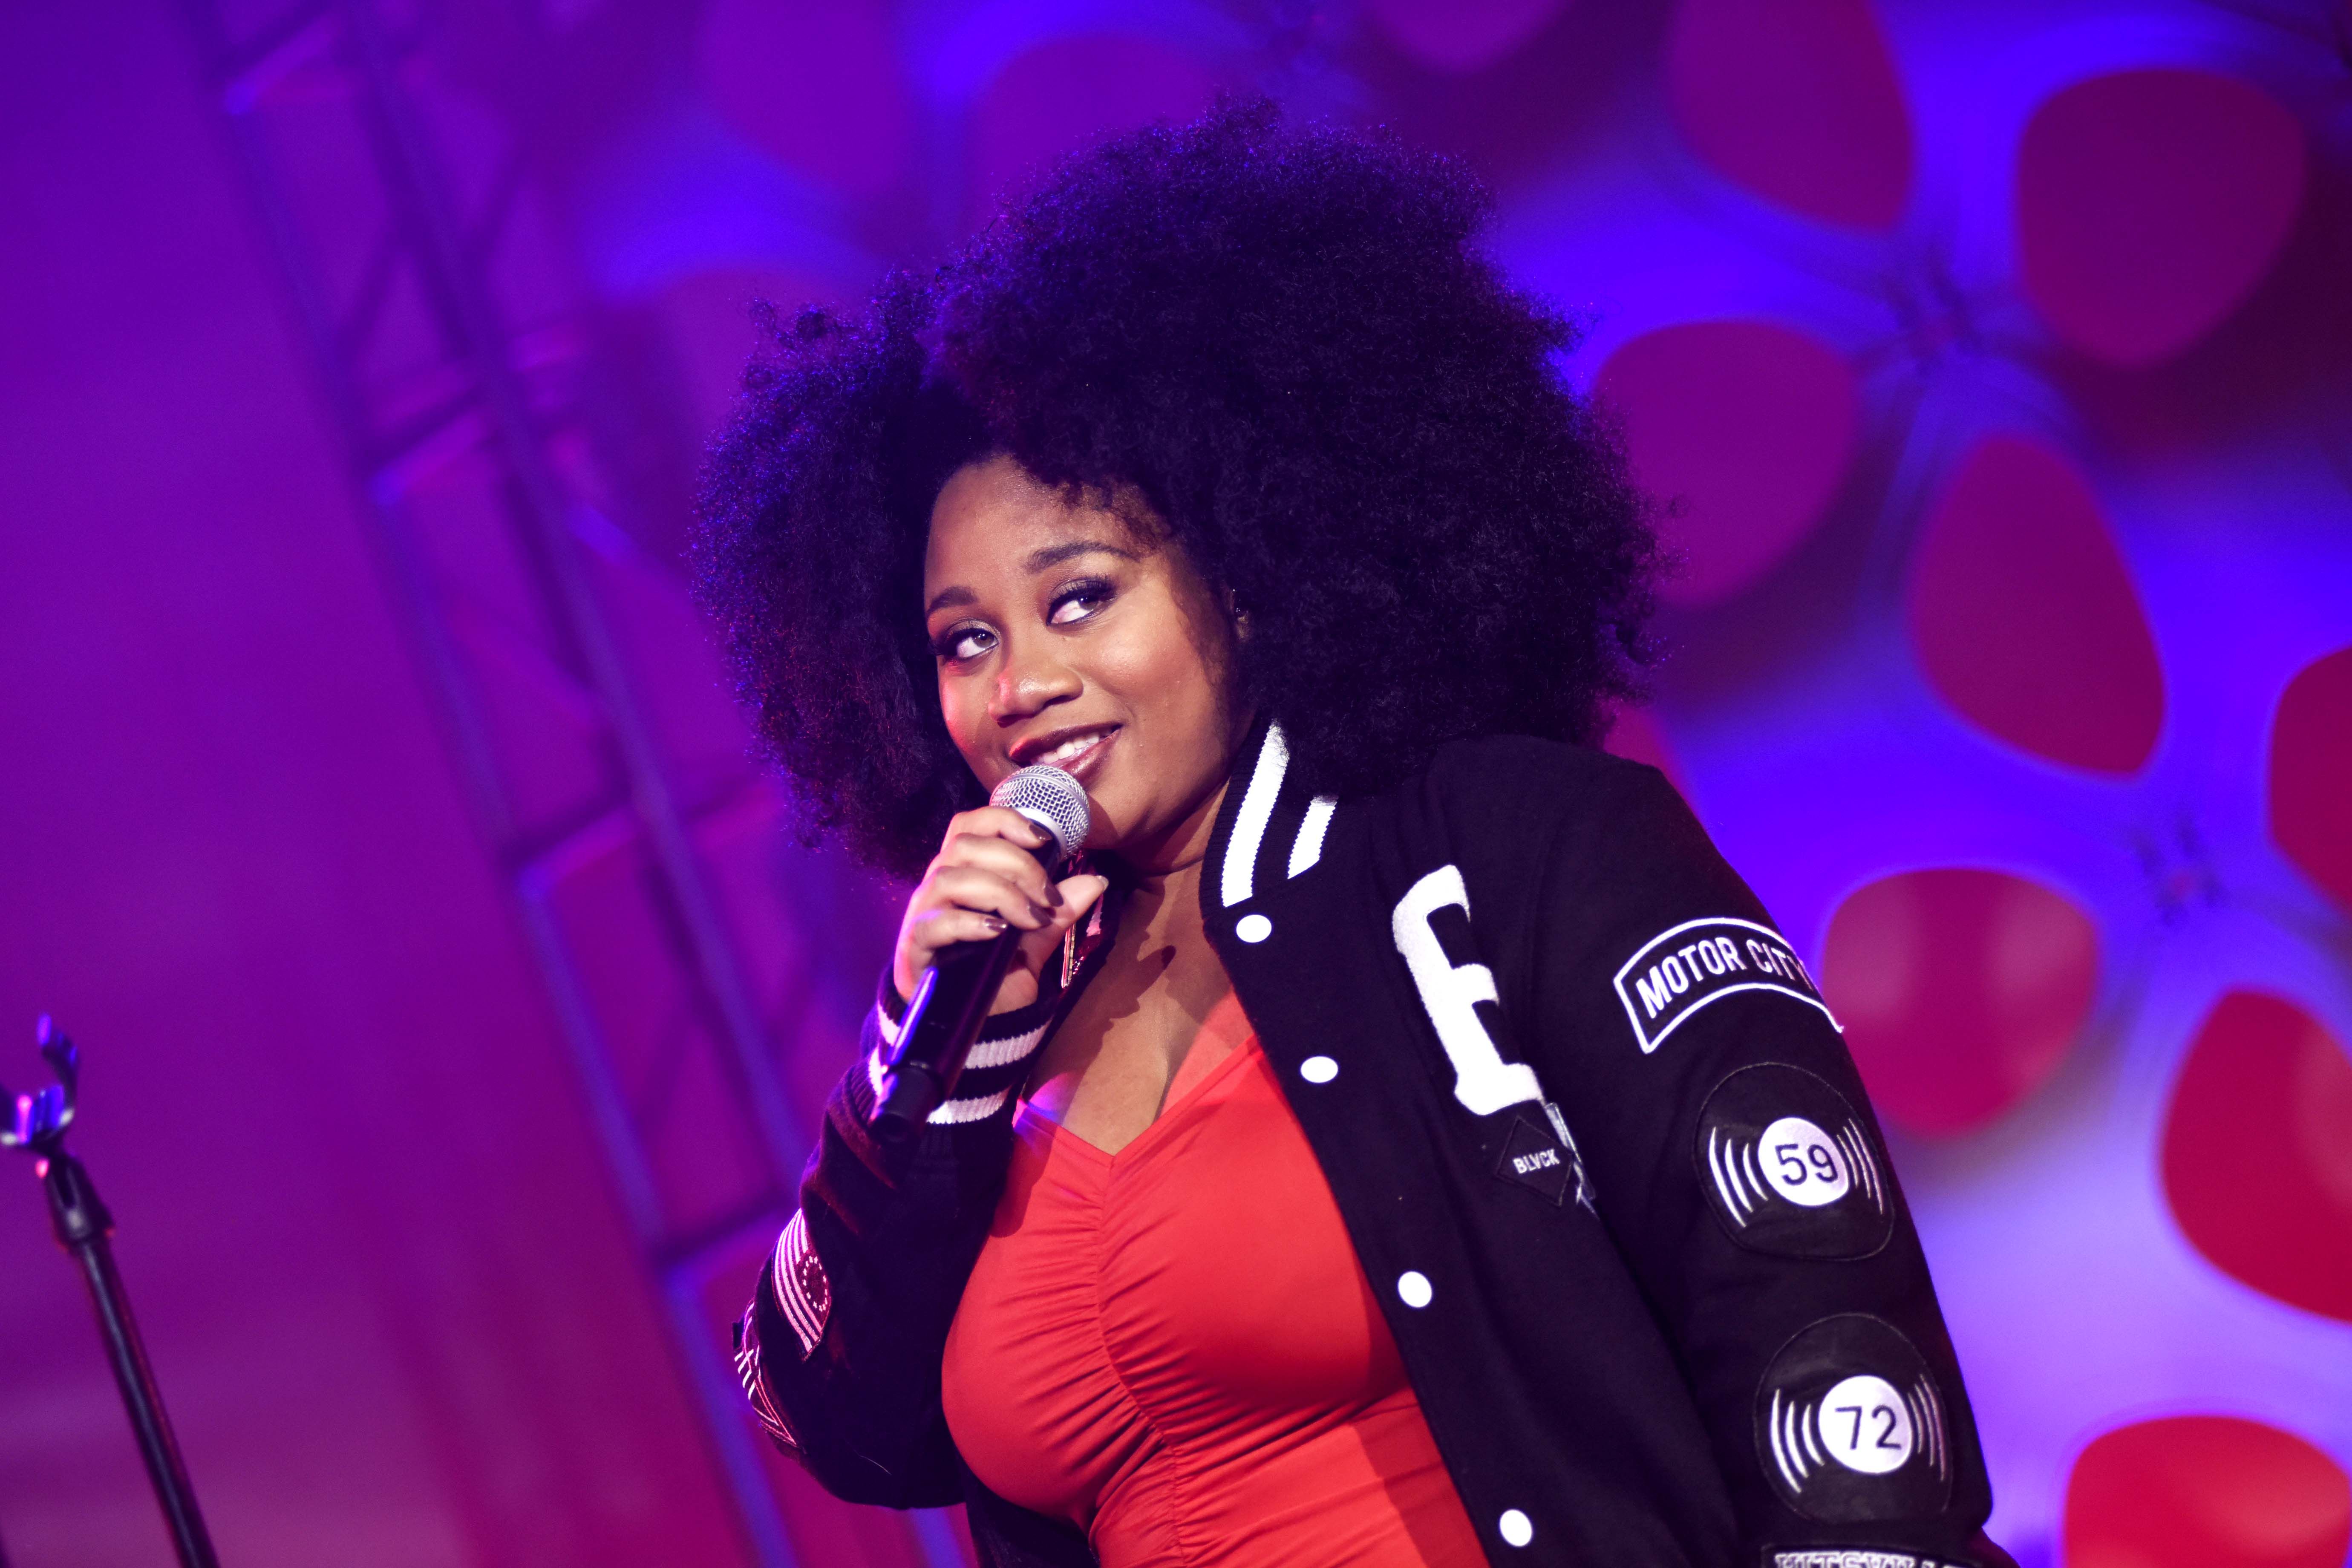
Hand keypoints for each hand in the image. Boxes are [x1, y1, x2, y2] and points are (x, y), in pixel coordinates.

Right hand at [893, 807, 1110, 1015]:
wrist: (973, 1025)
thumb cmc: (995, 974)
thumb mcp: (1034, 939)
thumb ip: (1058, 910)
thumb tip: (1097, 881)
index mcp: (962, 874)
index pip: (970, 826)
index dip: (1004, 821)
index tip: (1044, 840)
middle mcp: (938, 887)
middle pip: (965, 845)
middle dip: (1017, 864)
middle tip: (1047, 897)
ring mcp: (922, 916)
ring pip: (950, 878)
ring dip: (1001, 892)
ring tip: (1031, 919)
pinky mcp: (915, 948)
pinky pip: (935, 924)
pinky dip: (970, 923)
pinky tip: (998, 933)